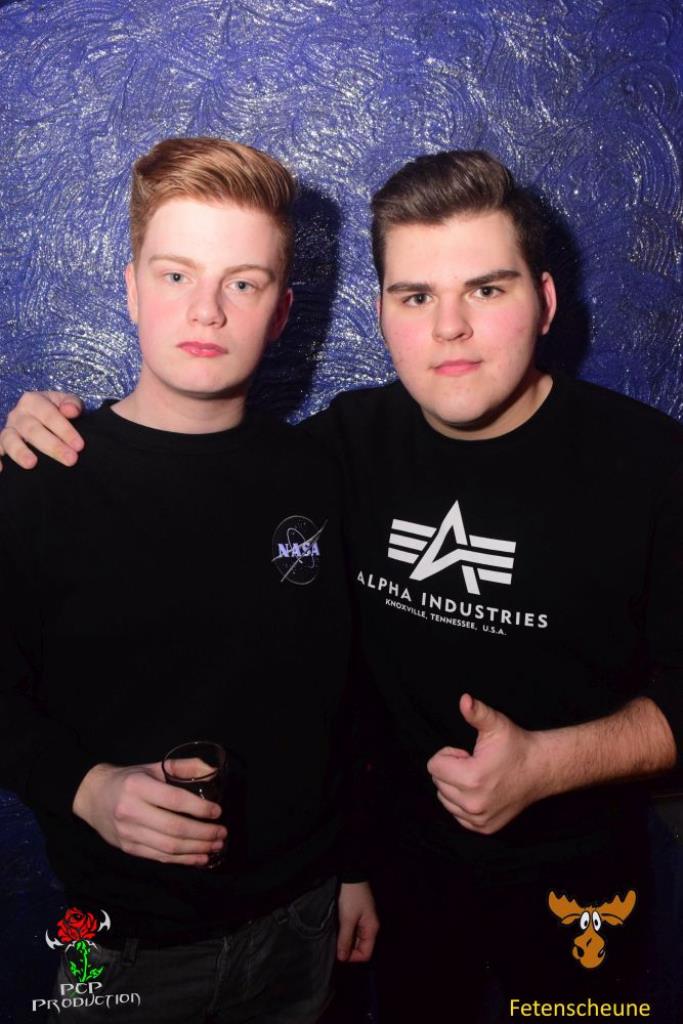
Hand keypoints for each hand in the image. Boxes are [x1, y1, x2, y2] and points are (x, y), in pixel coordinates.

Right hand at [0, 390, 84, 469]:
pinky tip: (1, 469)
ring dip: (20, 451)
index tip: (79, 446)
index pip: (49, 414)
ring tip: (31, 464)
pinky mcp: (1, 444)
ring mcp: (8, 430)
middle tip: (70, 460)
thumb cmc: (56, 411)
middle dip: (52, 446)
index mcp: (33, 401)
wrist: (41, 419)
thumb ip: (72, 403)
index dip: (65, 430)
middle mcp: (18, 414)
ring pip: (10, 439)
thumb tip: (70, 411)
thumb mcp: (66, 403)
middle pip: (32, 429)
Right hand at [72, 761, 226, 865]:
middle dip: (203, 833)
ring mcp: (128, 833)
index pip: (174, 800)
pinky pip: (159, 857)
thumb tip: (211, 770)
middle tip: (222, 833)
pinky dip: (182, 860)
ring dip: (196, 849)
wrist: (92, 796)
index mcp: (138, 787)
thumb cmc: (128, 779)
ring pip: (168, 847)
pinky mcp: (128, 848)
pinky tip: (199, 858)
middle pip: (174, 828)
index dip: (199, 809)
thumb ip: (182, 767)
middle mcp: (131, 811)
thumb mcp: (152, 767)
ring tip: (216, 846)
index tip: (218, 812)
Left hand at [336, 881, 379, 961]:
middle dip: (347, 949)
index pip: (365, 954)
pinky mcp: (355, 915)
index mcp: (371, 929)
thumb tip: (342, 958)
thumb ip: (345, 939)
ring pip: (354, 939)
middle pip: (359, 947)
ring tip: (334, 936)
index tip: (339, 952)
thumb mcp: (348, 918)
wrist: (350, 874)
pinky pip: (351, 930)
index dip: (352, 957)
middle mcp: (369, 927)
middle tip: (334, 944)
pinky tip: (335, 929)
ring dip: (344, 940)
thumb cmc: (352, 895)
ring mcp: (362, 921)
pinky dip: (343, 932)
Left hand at [427, 693, 546, 834]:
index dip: (448, 755)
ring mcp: (479, 819)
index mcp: (472, 778)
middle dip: (451, 770)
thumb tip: (464, 699)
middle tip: (474, 763)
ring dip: (455, 786)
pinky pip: (457, 814)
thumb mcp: (496, 725)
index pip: (433, 766)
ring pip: (445, 799)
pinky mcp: (484, 828)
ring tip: (478, 777)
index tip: (467, 753)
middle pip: (437, 782)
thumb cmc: (516, 745)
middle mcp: (473, 803)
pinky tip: (481, 791)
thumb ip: (476, 712)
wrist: (540, 769)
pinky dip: (463, 802)